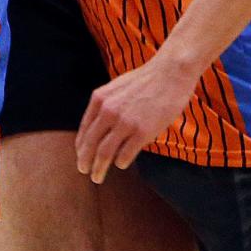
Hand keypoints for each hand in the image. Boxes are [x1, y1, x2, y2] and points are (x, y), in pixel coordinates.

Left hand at [76, 54, 197, 182]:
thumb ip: (106, 105)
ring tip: (97, 177)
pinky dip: (121, 162)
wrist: (170, 73)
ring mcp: (125, 122)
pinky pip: (125, 156)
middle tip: (85, 172)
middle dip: (85, 161)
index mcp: (100, 99)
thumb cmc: (145, 80)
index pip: (84, 129)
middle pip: (90, 144)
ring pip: (104, 153)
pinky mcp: (142, 132)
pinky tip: (121, 164)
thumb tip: (98, 127)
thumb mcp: (117, 87)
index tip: (81, 156)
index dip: (81, 146)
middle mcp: (108, 111)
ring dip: (99, 168)